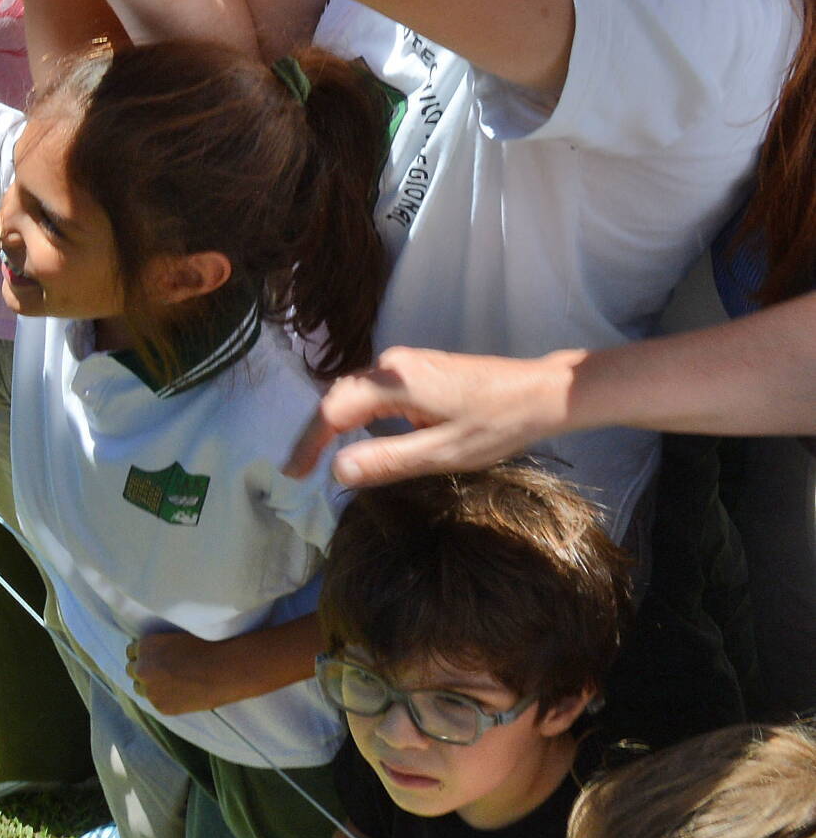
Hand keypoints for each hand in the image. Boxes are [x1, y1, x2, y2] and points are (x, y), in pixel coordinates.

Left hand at [128, 628, 248, 715]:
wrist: (223, 670)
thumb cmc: (206, 648)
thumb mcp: (175, 640)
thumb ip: (157, 649)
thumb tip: (151, 658)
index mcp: (145, 646)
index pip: (132, 653)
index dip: (143, 656)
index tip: (153, 660)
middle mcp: (142, 668)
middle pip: (132, 671)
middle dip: (144, 672)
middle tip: (161, 673)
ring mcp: (150, 690)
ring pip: (141, 689)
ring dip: (151, 687)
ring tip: (171, 685)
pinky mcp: (161, 707)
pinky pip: (157, 703)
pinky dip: (165, 700)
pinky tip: (181, 694)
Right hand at [284, 346, 583, 487]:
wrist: (542, 393)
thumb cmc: (497, 424)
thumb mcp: (443, 452)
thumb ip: (388, 460)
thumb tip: (337, 470)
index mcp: (392, 381)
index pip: (332, 410)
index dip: (308, 443)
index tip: (294, 474)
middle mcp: (392, 364)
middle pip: (337, 396)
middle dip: (314, 432)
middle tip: (300, 469)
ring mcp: (405, 363)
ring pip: (354, 392)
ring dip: (334, 423)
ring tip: (320, 455)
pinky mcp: (417, 369)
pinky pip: (371, 391)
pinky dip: (355, 414)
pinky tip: (356, 434)